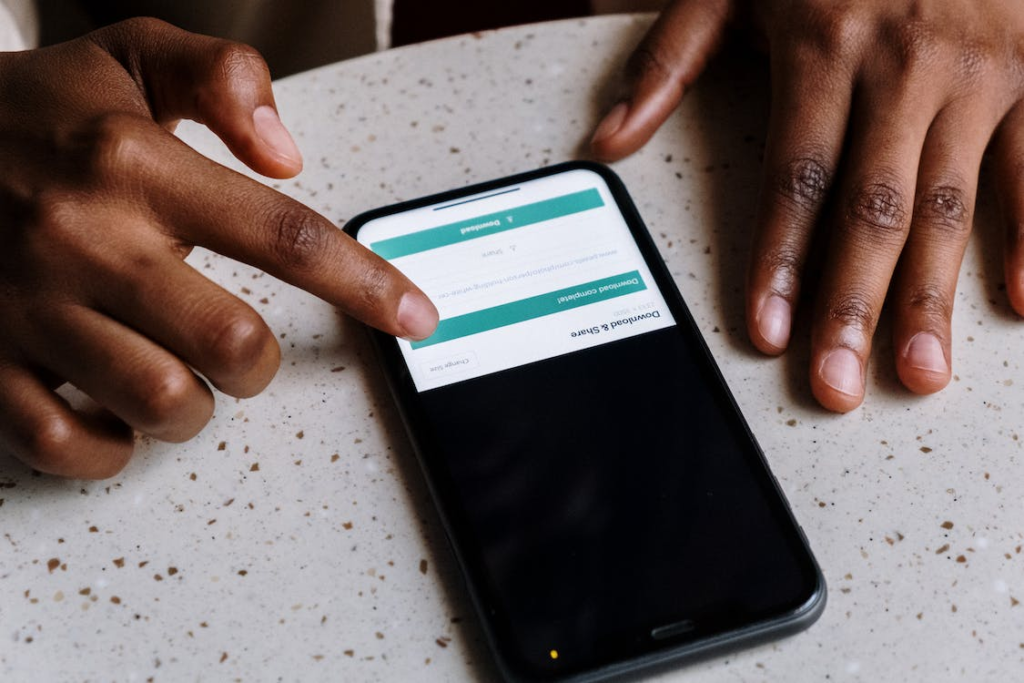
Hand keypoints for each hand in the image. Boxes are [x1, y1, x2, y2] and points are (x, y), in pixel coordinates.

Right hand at [0, 19, 437, 477]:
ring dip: (197, 407)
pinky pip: (66, 443)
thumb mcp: (126, 56)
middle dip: (261, 363)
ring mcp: (30, 306)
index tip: (416, 314)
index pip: (285, 235)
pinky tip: (120, 417)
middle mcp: (86, 238)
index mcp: (135, 165)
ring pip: (162, 402)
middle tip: (244, 349)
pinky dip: (113, 449)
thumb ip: (221, 77)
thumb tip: (288, 155)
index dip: (366, 283)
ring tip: (182, 377)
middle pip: (233, 343)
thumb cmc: (30, 111)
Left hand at [591, 0, 1023, 411]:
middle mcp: (904, 66)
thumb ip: (669, 57)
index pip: (797, 177)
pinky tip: (1019, 299)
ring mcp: (979, 70)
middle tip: (837, 385)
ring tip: (918, 372)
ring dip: (934, 294)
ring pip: (951, 202)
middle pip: (872, 209)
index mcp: (825, 45)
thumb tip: (608, 137)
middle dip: (852, 305)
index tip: (769, 333)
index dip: (779, 261)